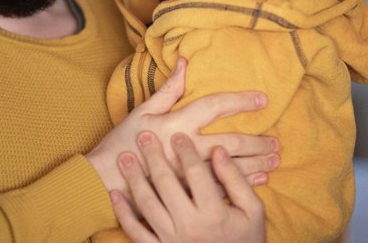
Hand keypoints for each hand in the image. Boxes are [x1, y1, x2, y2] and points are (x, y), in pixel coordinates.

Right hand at [87, 58, 278, 198]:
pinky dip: (241, 185)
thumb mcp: (143, 110)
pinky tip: (260, 182)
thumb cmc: (122, 142)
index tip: (263, 100)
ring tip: (274, 161)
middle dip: (256, 142)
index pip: (214, 106)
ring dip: (255, 165)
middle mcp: (184, 146)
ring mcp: (186, 172)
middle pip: (229, 142)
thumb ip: (169, 88)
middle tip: (277, 142)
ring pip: (229, 168)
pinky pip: (219, 188)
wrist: (103, 179)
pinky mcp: (185, 191)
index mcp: (176, 123)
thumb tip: (186, 61)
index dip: (240, 101)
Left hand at [111, 131, 265, 242]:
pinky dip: (123, 213)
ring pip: (147, 204)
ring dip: (134, 179)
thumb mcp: (252, 210)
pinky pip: (136, 232)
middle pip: (166, 184)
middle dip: (154, 157)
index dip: (186, 151)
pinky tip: (115, 194)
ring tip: (125, 157)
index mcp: (214, 214)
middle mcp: (189, 226)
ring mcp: (171, 240)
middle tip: (144, 136)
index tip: (177, 135)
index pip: (196, 173)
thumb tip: (218, 150)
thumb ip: (235, 180)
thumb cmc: (247, 239)